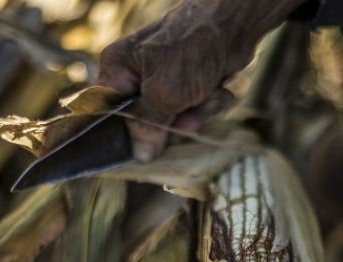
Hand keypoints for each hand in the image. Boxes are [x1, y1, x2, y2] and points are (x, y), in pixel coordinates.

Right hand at [97, 0, 306, 160]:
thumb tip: (139, 155)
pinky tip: (217, 92)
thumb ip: (149, 125)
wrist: (234, 25)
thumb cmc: (193, 49)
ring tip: (207, 95)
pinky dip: (207, 105)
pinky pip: (191, 112)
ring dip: (195, 114)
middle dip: (172, 123)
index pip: (108, 114)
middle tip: (188, 117)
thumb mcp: (166, 93)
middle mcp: (136, 76)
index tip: (144, 148)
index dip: (126, 134)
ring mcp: (162, 81)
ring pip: (172, 121)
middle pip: (144, 123)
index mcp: (118, 69)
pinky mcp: (186, 86)